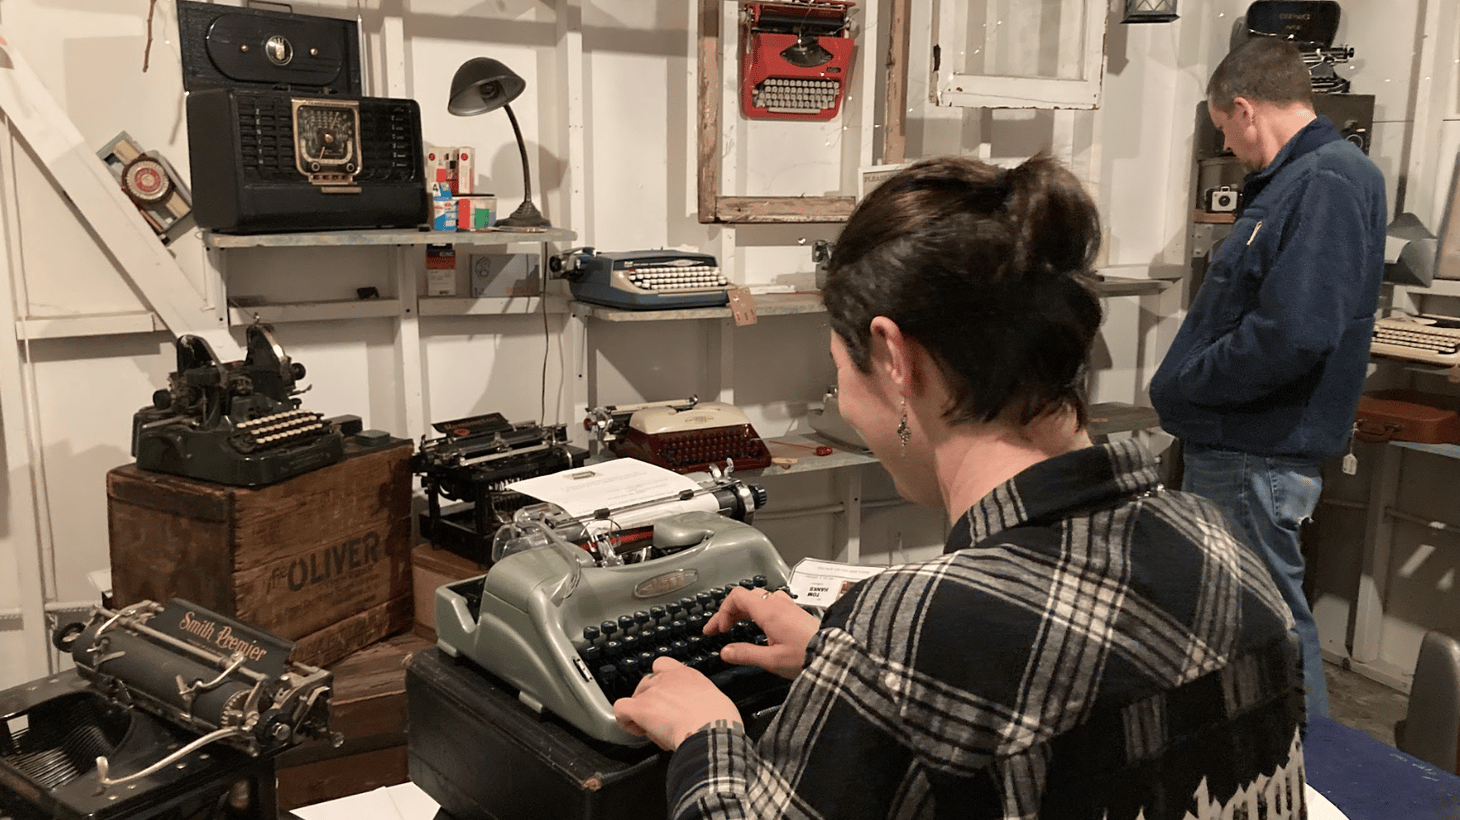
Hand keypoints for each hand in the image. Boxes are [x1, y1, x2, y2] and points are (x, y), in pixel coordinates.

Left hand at [613, 657, 739, 749]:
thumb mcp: (714, 699)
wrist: (712, 728)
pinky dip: (626, 721)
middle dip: (650, 700)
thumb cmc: (719, 720)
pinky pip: (621, 709)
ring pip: (634, 697)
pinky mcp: (640, 707)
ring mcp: (651, 691)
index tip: (666, 698)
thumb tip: (697, 711)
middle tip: (660, 718)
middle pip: (646, 683)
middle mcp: (666, 678)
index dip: (661, 682)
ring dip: (640, 711)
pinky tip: (638, 730)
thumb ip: (699, 699)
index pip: (663, 666)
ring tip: (652, 728)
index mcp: (687, 675)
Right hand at [705, 587, 819, 678]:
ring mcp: (788, 606)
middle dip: (729, 612)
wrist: (837, 654)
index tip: (718, 630)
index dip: (722, 612)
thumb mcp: (772, 660)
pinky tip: (757, 627)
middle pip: (745, 597)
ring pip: (758, 600)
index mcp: (769, 611)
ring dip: (742, 611)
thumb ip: (746, 654)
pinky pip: (769, 605)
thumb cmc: (809, 655)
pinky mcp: (795, 613)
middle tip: (719, 629)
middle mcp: (777, 604)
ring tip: (734, 626)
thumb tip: (726, 652)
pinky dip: (756, 613)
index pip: (737, 597)